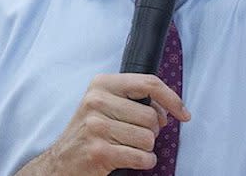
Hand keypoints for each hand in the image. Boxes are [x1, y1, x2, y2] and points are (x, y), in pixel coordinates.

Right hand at [16, 73, 190, 175]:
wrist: (61, 162)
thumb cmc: (90, 132)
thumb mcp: (105, 104)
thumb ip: (134, 99)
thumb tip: (168, 110)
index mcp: (102, 84)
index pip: (148, 83)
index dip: (172, 99)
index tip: (184, 114)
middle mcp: (97, 102)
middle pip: (151, 116)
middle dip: (153, 131)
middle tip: (138, 135)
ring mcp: (96, 127)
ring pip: (148, 138)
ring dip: (146, 148)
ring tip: (130, 147)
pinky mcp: (99, 152)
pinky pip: (141, 157)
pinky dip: (145, 162)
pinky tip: (133, 159)